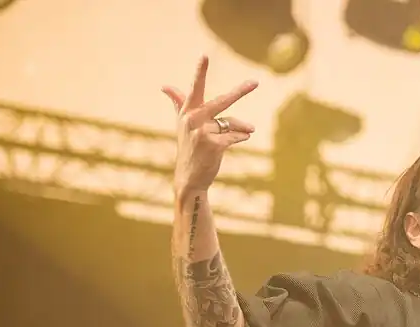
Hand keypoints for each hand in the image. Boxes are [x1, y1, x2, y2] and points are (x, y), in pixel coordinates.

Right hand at [162, 56, 257, 193]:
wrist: (190, 177)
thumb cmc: (189, 148)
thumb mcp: (182, 124)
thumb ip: (178, 103)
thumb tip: (165, 85)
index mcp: (187, 112)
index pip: (195, 88)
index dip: (200, 72)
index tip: (204, 55)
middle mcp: (192, 120)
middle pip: (220, 102)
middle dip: (239, 92)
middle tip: (255, 82)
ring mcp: (202, 133)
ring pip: (231, 123)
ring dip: (242, 127)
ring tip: (250, 129)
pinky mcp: (213, 145)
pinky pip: (234, 136)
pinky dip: (242, 136)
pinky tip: (244, 137)